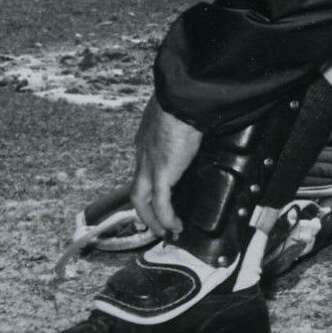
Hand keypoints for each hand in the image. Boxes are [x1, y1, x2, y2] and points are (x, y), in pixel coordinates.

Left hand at [129, 95, 204, 239]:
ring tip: (164, 232)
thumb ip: (180, 122)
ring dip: (151, 219)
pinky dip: (166, 218)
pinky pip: (161, 204)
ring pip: (141, 200)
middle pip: (137, 188)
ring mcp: (149, 165)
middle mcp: (143, 154)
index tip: (158, 195)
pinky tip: (175, 227)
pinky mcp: (162, 173)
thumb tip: (194, 122)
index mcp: (146, 139)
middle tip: (156, 223)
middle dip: (145, 209)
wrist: (182, 100)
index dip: (149, 184)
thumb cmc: (182, 100)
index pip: (144, 167)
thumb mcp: (178, 113)